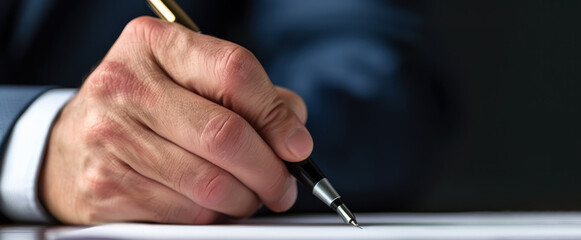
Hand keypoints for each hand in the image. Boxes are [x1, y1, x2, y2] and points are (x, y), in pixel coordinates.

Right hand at [41, 16, 311, 223]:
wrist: (72, 143)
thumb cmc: (150, 108)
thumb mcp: (193, 80)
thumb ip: (251, 97)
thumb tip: (294, 132)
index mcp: (155, 44)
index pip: (234, 72)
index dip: (276, 115)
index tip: (298, 145)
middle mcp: (126, 85)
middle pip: (225, 135)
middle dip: (270, 170)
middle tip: (283, 186)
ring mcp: (110, 136)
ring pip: (208, 183)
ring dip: (245, 199)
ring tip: (251, 196)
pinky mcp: (106, 185)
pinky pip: (184, 213)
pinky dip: (213, 216)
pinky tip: (213, 205)